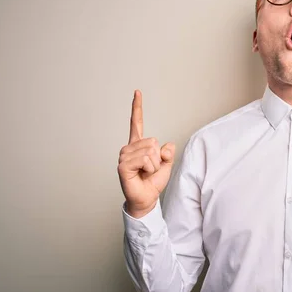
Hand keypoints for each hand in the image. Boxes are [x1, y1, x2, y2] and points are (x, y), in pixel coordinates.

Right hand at [117, 90, 175, 217]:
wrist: (146, 199)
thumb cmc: (152, 182)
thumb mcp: (166, 165)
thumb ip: (168, 153)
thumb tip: (167, 145)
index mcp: (138, 145)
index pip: (137, 122)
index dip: (137, 107)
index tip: (137, 92)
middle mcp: (128, 148)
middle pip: (153, 141)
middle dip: (158, 157)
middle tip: (150, 169)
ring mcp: (124, 156)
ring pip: (150, 151)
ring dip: (154, 165)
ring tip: (145, 173)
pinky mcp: (123, 166)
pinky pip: (145, 159)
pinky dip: (150, 168)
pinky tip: (141, 175)